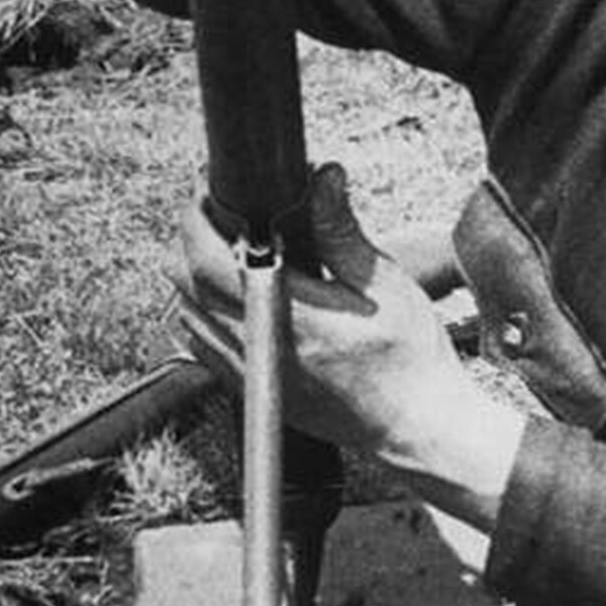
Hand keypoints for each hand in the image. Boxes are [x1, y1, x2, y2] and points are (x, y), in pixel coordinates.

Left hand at [174, 165, 490, 452]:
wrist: (419, 427)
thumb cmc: (411, 360)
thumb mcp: (384, 283)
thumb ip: (342, 230)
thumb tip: (322, 177)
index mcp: (290, 318)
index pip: (210, 261)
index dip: (198, 219)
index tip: (209, 191)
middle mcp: (260, 350)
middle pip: (186, 284)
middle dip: (193, 240)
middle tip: (222, 215)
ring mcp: (253, 376)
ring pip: (189, 315)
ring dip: (196, 277)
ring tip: (231, 252)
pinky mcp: (257, 393)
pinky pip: (203, 348)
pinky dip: (204, 315)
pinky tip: (236, 299)